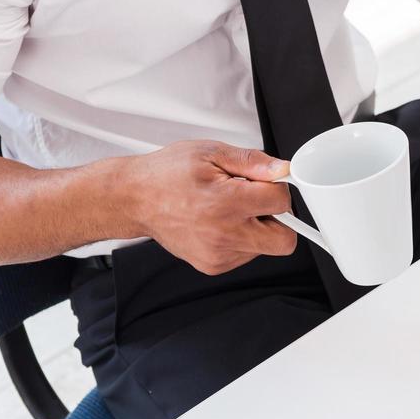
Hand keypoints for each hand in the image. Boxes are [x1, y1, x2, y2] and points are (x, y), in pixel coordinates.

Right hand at [126, 140, 296, 274]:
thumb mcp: (212, 152)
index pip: (282, 202)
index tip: (266, 182)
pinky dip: (241, 239)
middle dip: (279, 219)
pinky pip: (246, 255)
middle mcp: (224, 234)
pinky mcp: (212, 266)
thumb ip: (253, 162)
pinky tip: (220, 223)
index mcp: (226, 203)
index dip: (278, 187)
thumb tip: (282, 169)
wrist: (135, 198)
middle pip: (284, 240)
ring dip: (257, 228)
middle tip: (256, 202)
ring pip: (265, 247)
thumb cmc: (169, 173)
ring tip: (228, 209)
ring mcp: (218, 255)